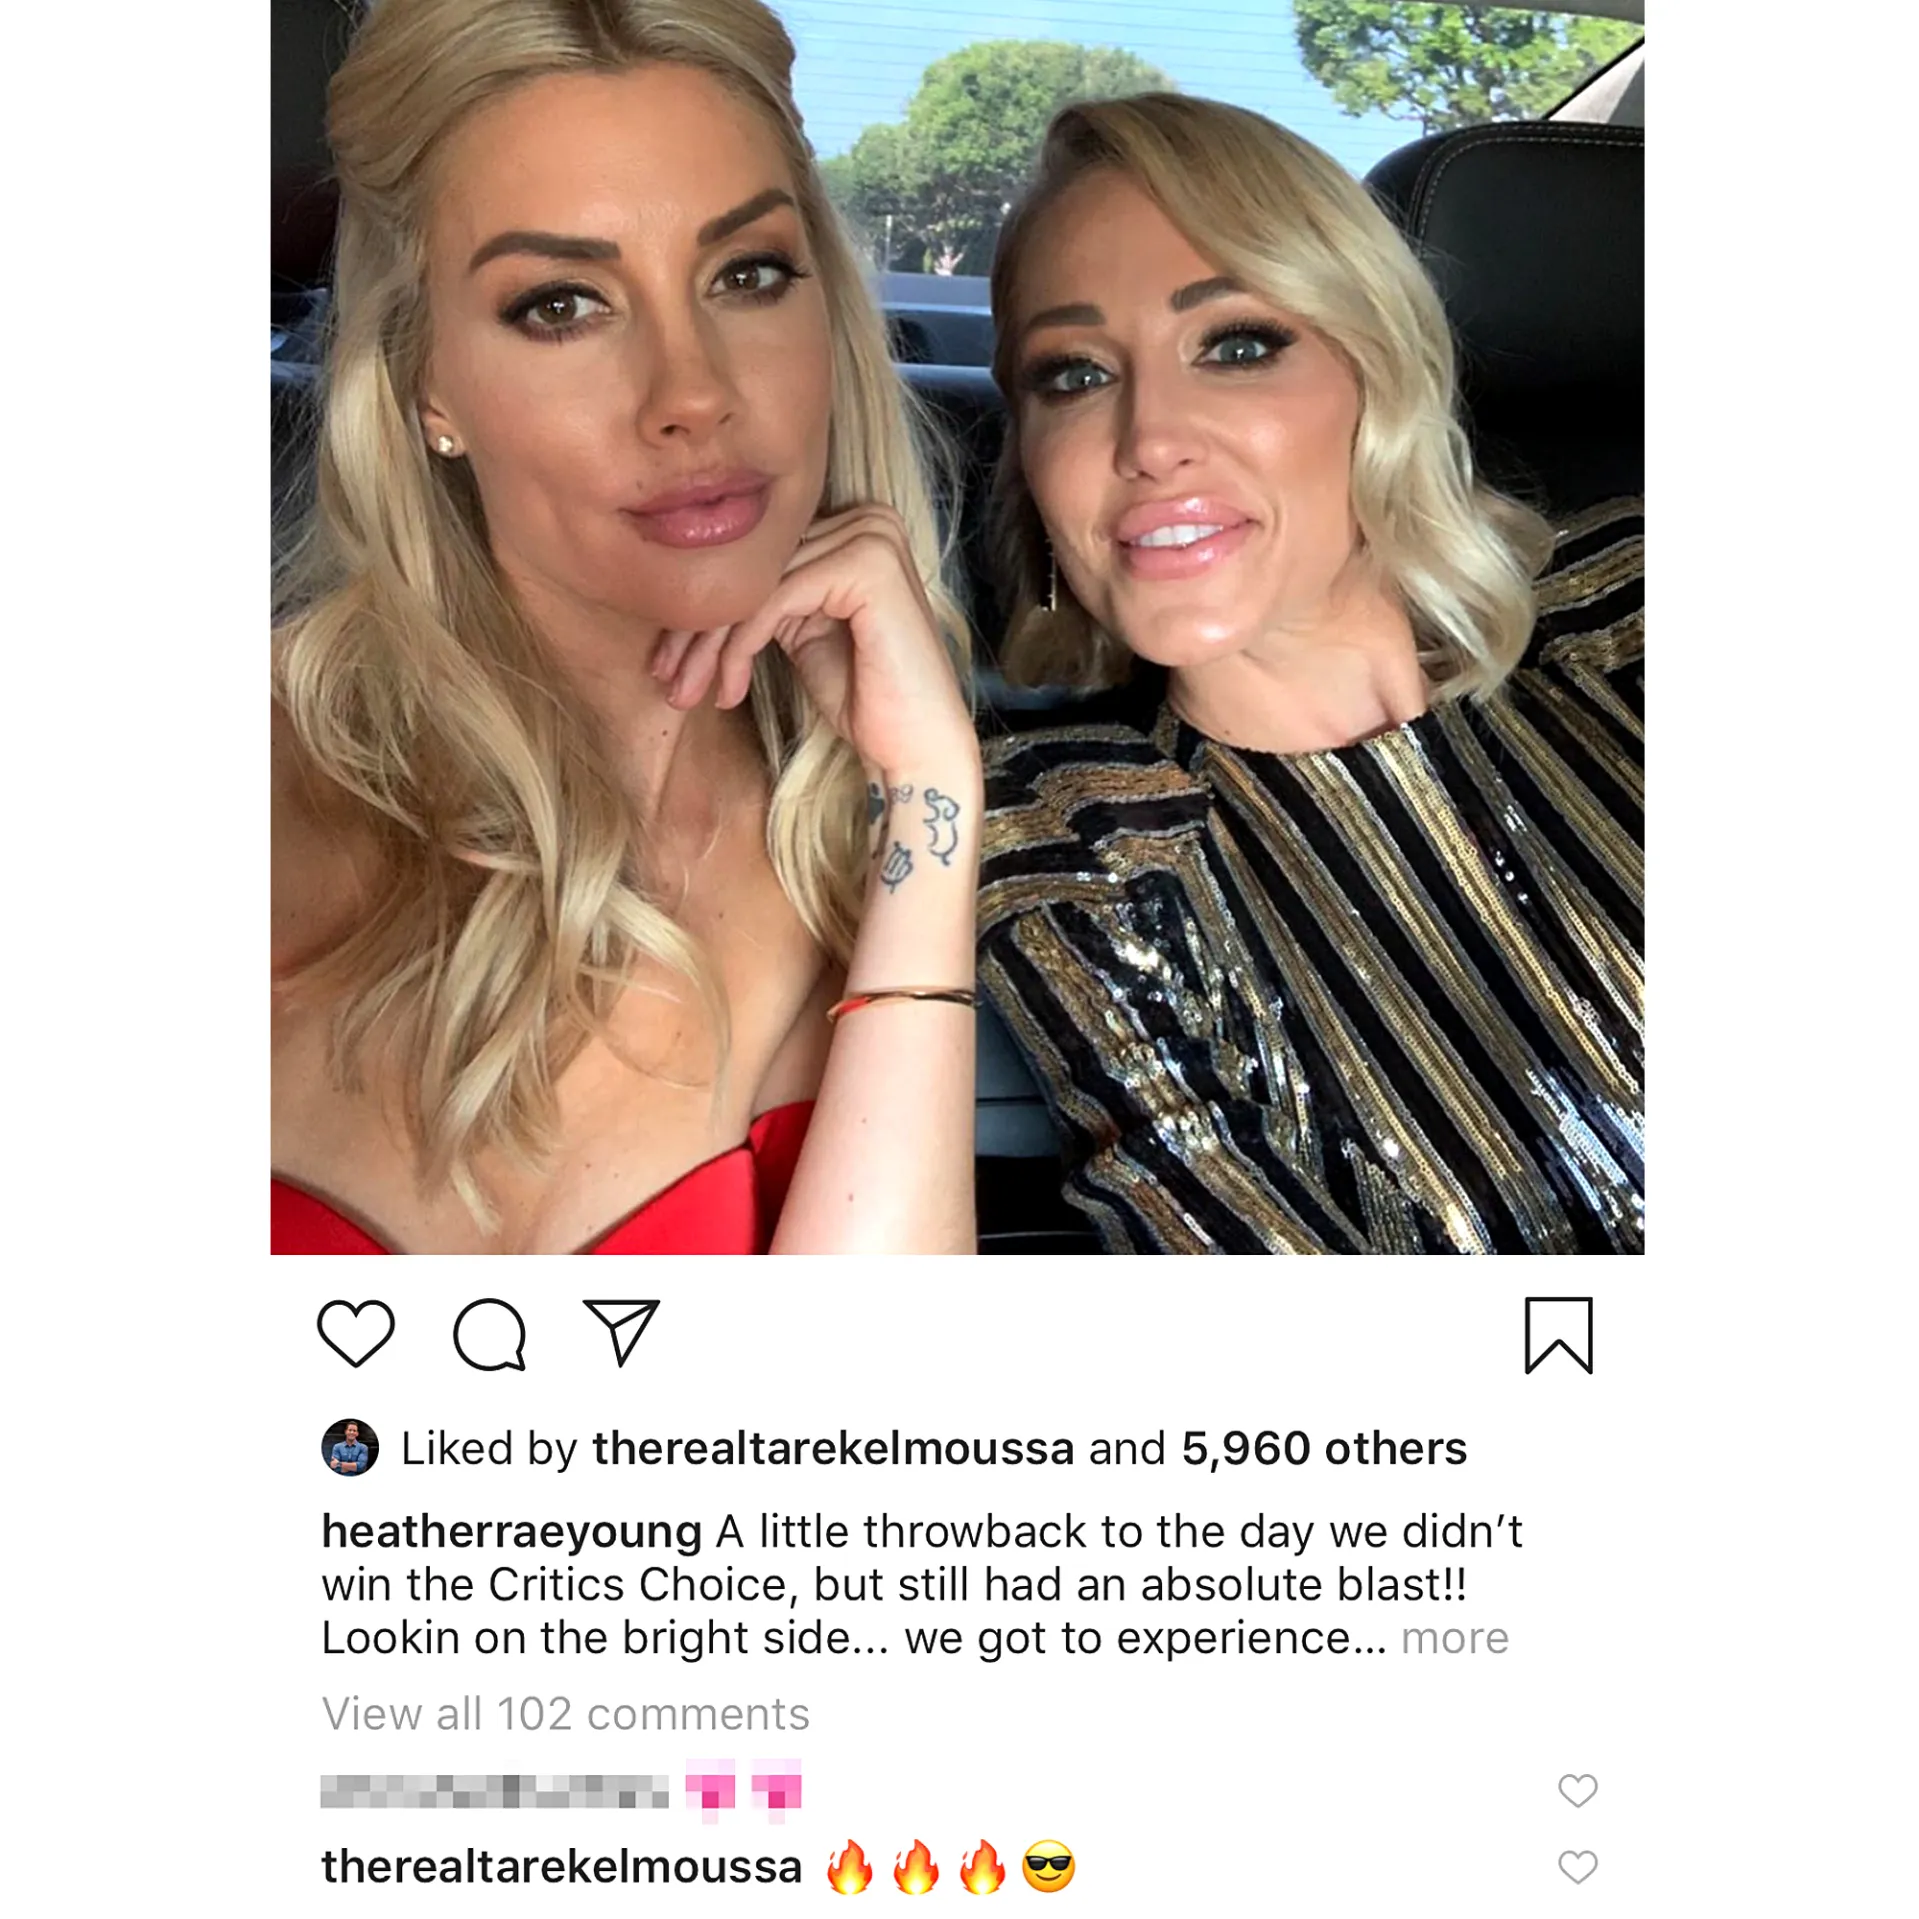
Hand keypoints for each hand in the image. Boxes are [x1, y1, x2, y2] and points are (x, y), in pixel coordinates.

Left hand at [651, 505, 973, 779]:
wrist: (916, 748)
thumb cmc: (865, 700)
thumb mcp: (804, 634)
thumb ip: (769, 596)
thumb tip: (695, 587)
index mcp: (855, 528)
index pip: (760, 560)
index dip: (706, 611)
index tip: (668, 661)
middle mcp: (868, 520)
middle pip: (754, 570)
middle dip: (699, 631)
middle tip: (666, 680)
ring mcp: (872, 538)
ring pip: (756, 586)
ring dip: (710, 646)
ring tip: (685, 692)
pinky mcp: (866, 566)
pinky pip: (773, 600)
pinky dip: (739, 647)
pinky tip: (729, 690)